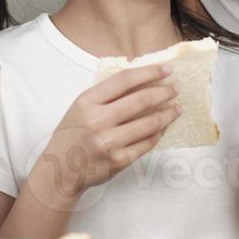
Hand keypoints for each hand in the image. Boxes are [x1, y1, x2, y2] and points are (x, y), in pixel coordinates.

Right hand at [32, 64, 178, 204]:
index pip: (125, 80)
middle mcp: (98, 120)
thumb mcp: (82, 107)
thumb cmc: (74, 133)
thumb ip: (107, 94)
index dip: (149, 72)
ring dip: (168, 114)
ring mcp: (109, 142)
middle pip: (141, 100)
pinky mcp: (118, 161)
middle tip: (176, 87)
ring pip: (149, 123)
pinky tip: (164, 127)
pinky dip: (159, 133)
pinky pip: (147, 143)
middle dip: (164, 91)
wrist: (61, 170)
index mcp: (88, 102)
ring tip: (177, 108)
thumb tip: (143, 80)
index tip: (166, 68)